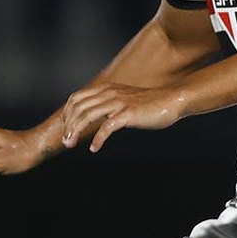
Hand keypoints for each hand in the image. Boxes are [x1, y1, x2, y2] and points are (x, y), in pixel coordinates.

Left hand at [61, 83, 186, 153]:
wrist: (170, 101)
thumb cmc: (148, 104)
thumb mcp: (123, 100)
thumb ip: (108, 104)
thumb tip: (94, 115)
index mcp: (105, 89)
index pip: (76, 98)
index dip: (67, 113)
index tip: (66, 128)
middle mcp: (109, 93)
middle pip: (78, 108)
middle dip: (68, 126)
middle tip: (66, 142)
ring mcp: (118, 103)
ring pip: (87, 116)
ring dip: (76, 132)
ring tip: (71, 144)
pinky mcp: (127, 114)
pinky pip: (106, 127)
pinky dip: (97, 139)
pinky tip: (94, 148)